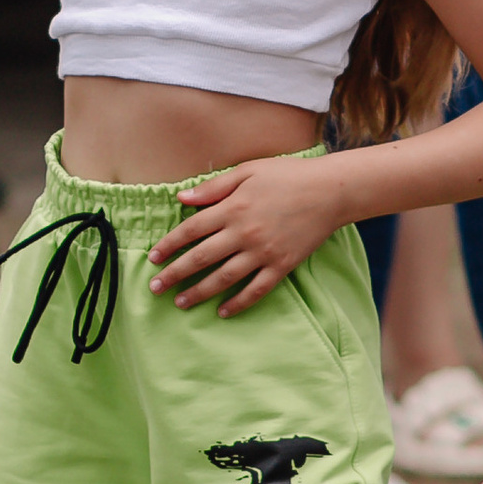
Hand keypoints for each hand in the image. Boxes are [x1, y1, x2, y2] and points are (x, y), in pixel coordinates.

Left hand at [148, 159, 343, 315]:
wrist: (330, 191)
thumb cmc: (287, 175)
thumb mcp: (247, 171)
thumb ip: (213, 187)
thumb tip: (182, 199)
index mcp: (232, 208)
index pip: (190, 231)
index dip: (169, 246)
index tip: (152, 258)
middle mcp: (243, 233)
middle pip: (201, 258)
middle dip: (175, 274)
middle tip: (155, 288)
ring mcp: (263, 252)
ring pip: (224, 278)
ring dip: (199, 293)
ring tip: (180, 303)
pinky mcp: (282, 265)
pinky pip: (256, 290)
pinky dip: (238, 303)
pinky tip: (223, 312)